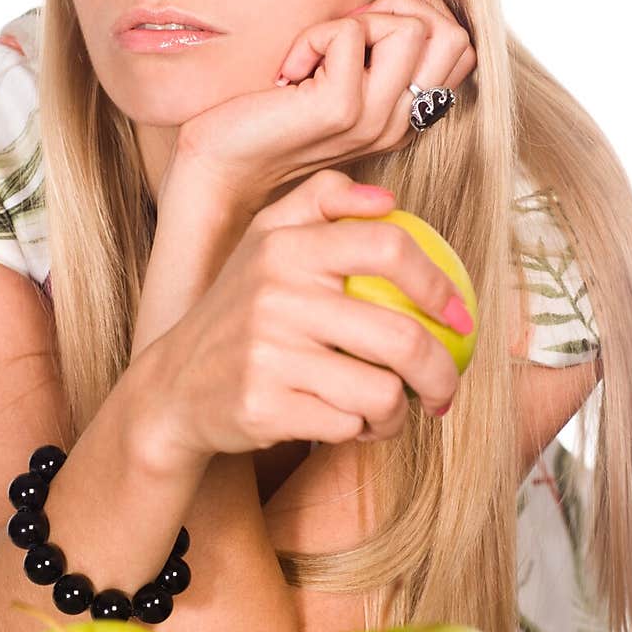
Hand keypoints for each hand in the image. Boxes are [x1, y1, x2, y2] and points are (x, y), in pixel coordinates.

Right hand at [151, 168, 466, 459]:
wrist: (172, 387)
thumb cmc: (236, 311)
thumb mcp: (263, 240)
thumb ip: (321, 201)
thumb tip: (386, 200)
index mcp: (285, 246)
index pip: (388, 247)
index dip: (438, 284)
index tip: (459, 318)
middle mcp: (275, 294)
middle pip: (401, 337)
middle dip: (441, 373)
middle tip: (444, 388)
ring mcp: (268, 354)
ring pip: (381, 392)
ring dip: (399, 413)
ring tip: (390, 412)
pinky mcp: (263, 407)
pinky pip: (347, 426)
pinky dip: (359, 431)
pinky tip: (349, 424)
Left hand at [169, 0, 476, 220]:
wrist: (222, 166)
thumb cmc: (269, 114)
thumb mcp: (335, 78)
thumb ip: (373, 50)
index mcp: (405, 115)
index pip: (461, 48)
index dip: (424, 13)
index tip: (367, 22)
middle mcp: (399, 122)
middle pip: (454, 35)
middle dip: (403, 7)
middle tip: (347, 28)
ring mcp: (375, 119)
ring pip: (412, 28)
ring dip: (360, 18)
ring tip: (320, 48)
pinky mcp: (341, 109)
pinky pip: (351, 32)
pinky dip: (316, 34)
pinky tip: (290, 69)